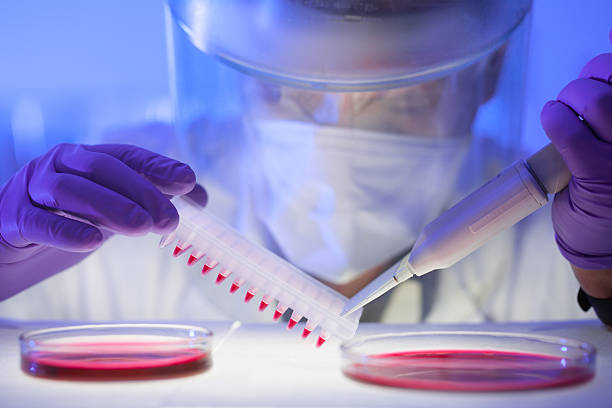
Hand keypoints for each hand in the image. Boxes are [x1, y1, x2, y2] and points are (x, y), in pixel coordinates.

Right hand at [0, 143, 205, 298]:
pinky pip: (38, 221)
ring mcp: (31, 188)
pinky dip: (66, 230)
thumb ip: (150, 202)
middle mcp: (60, 166)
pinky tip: (92, 242)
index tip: (188, 181)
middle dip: (141, 191)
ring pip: (71, 190)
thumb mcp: (112, 211)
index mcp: (87, 159)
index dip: (158, 166)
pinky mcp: (11, 217)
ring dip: (110, 207)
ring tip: (142, 227)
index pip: (127, 156)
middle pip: (103, 168)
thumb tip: (201, 199)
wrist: (6, 249)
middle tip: (170, 220)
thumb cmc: (65, 222)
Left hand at [540, 34, 611, 302]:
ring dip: (572, 96)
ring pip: (599, 100)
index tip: (605, 45)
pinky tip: (553, 119)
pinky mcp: (601, 174)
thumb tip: (603, 56)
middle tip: (579, 96)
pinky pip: (570, 131)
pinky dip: (555, 117)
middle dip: (591, 78)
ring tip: (564, 109)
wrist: (611, 247)